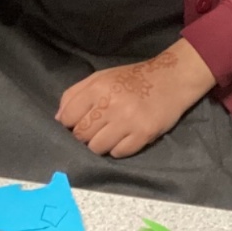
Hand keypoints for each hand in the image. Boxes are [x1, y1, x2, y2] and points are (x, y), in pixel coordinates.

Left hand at [55, 38, 216, 157]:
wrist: (172, 78)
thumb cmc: (133, 78)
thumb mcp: (102, 77)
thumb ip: (76, 94)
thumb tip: (59, 119)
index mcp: (98, 87)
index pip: (68, 118)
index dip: (72, 122)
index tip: (82, 120)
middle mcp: (111, 104)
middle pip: (81, 135)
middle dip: (86, 134)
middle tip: (100, 126)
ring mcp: (128, 121)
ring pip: (97, 148)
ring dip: (102, 143)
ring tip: (113, 132)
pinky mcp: (144, 134)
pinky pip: (118, 153)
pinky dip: (119, 148)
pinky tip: (127, 136)